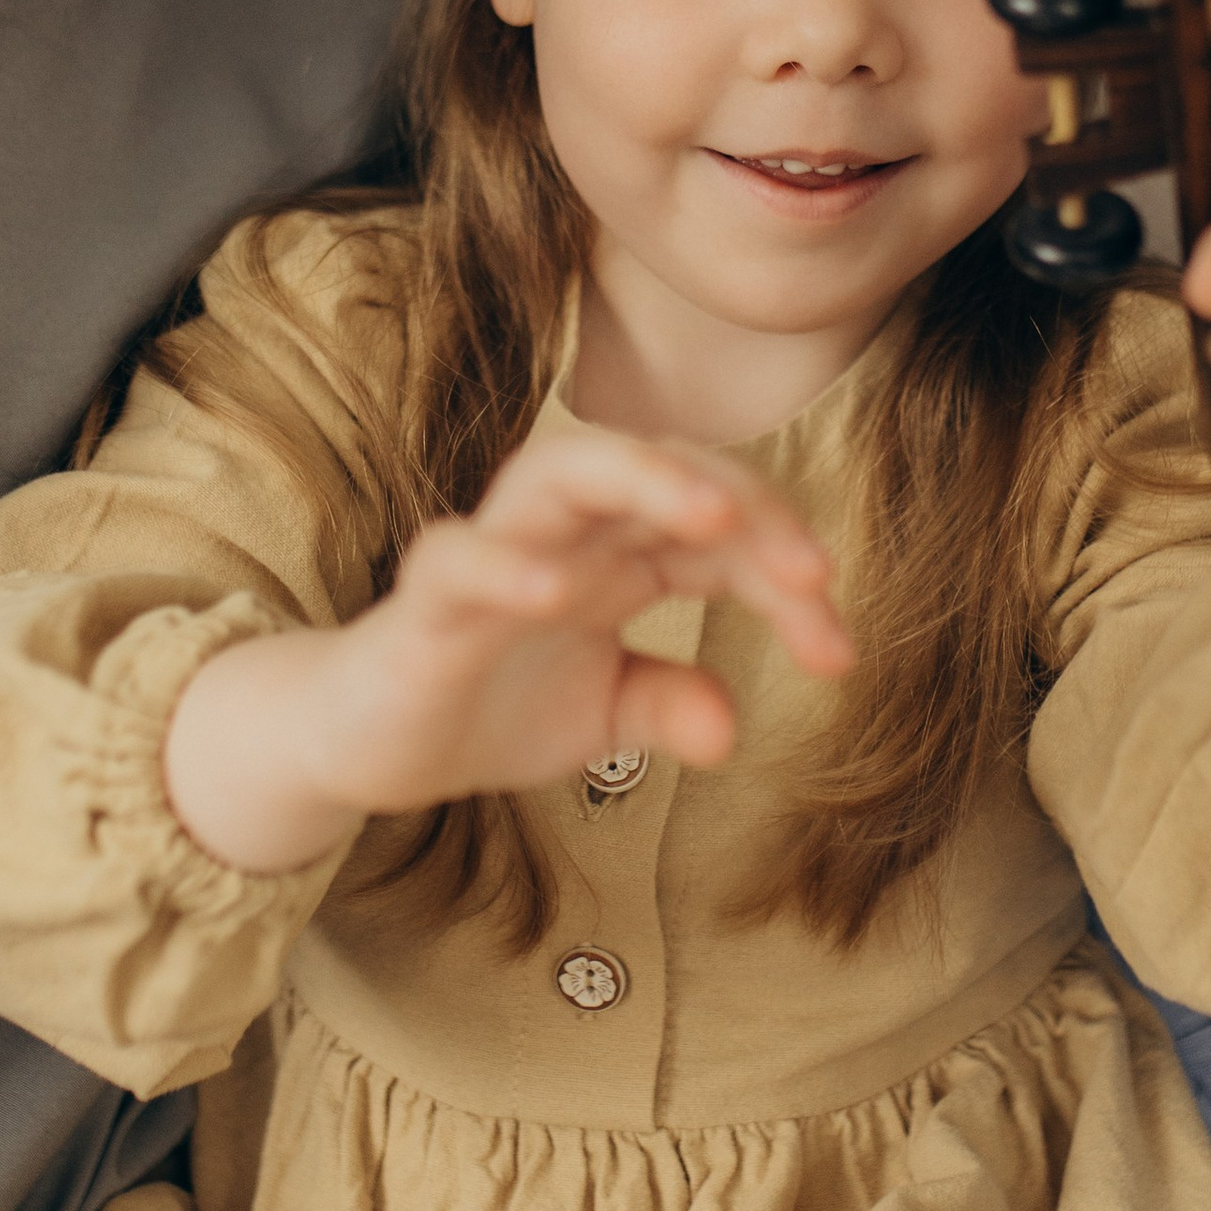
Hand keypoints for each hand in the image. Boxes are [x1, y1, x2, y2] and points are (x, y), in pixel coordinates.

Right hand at [165, 435, 851, 871]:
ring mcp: (493, 552)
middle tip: (811, 572)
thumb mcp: (602, 715)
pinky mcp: (424, 597)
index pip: (720, 528)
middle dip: (743, 503)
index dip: (786, 572)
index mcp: (617, 548)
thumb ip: (668, 705)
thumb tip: (731, 729)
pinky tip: (558, 589)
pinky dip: (506, 563)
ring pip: (563, 472)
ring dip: (642, 481)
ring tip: (712, 519)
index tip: (839, 651)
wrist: (370, 743)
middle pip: (661, 467)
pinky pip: (460, 559)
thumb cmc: (490, 701)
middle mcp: (563, 530)